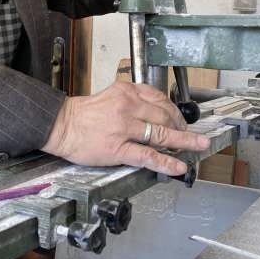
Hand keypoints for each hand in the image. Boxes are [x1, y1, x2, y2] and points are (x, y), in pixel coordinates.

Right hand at [41, 81, 209, 174]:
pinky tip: (178, 166)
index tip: (182, 118)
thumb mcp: (111, 95)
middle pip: (165, 116)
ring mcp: (124, 128)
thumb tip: (156, 112)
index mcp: (127, 91)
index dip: (175, 111)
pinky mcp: (118, 148)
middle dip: (181, 127)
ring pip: (161, 134)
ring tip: (198, 146)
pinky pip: (148, 156)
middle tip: (191, 135)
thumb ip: (133, 100)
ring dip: (184, 141)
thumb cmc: (84, 113)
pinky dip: (166, 162)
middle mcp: (128, 107)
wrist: (61, 125)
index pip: (160, 98)